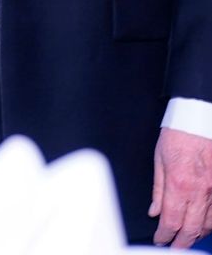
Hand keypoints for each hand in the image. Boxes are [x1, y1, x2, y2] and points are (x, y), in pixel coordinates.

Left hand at [150, 127, 211, 246]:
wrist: (199, 118)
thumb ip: (157, 188)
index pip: (171, 220)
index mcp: (178, 183)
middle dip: (181, 243)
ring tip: (186, 239)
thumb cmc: (178, 135)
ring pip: (208, 225)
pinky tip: (204, 226)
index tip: (159, 240)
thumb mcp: (159, 159)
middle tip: (173, 248)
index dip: (164, 235)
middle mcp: (199, 191)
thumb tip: (154, 211)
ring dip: (196, 235)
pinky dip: (210, 224)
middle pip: (191, 229)